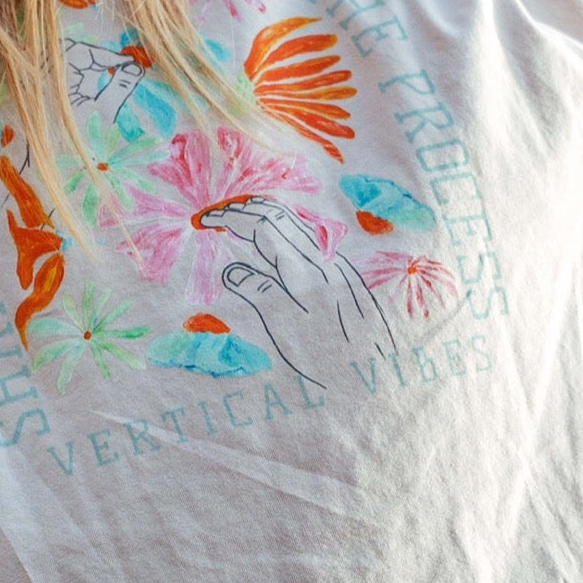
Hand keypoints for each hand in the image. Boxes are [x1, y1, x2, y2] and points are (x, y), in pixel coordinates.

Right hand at [206, 197, 394, 392]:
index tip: (205, 220)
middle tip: (218, 213)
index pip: (262, 225)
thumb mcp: (286, 328)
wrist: (378, 373)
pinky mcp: (345, 276)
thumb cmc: (328, 358)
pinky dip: (283, 230)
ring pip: (296, 225)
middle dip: (246, 208)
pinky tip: (276, 243)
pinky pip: (308, 239)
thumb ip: (259, 292)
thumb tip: (231, 269)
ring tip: (241, 218)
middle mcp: (322, 258)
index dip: (231, 217)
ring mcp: (336, 264)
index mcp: (303, 268)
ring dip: (265, 215)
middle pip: (279, 216)